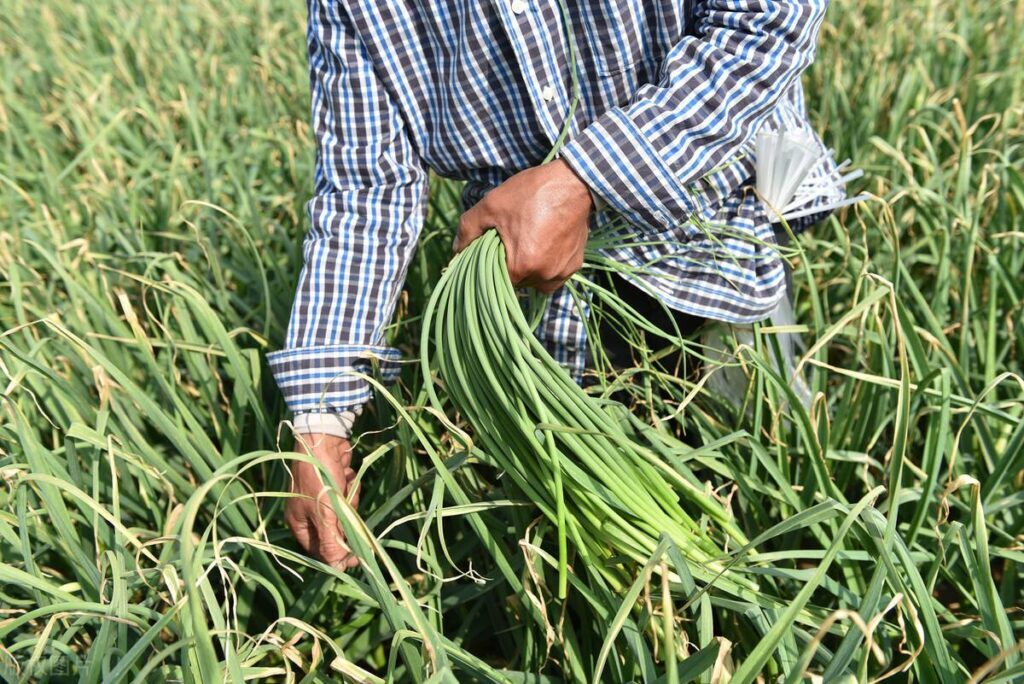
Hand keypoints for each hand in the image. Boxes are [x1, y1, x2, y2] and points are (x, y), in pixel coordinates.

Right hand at [285, 433, 359, 569]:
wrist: (324, 439)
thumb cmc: (320, 478)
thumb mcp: (325, 513)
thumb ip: (331, 541)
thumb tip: (337, 568)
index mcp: (298, 522)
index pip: (319, 549)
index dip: (337, 554)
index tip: (357, 558)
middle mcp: (308, 511)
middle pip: (334, 531)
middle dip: (345, 522)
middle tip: (351, 515)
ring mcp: (322, 497)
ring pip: (344, 513)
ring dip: (349, 502)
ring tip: (345, 488)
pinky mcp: (335, 484)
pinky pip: (347, 496)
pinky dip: (350, 488)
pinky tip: (346, 476)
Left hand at [455, 159, 593, 293]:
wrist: (573, 182)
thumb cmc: (531, 192)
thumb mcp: (491, 205)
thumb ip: (468, 229)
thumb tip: (456, 249)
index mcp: (520, 266)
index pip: (495, 280)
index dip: (488, 266)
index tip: (489, 252)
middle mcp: (543, 275)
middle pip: (516, 282)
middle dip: (508, 267)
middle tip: (508, 243)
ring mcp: (561, 272)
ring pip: (535, 281)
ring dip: (527, 269)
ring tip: (526, 244)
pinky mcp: (574, 265)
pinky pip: (554, 275)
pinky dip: (546, 266)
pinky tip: (543, 246)